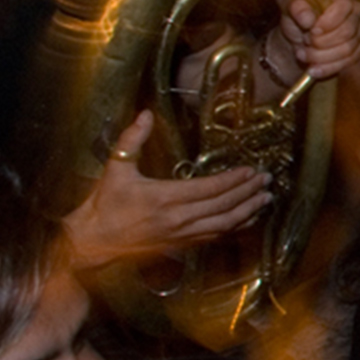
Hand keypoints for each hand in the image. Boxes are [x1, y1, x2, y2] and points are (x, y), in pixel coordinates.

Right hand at [61, 110, 270, 269]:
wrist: (93, 242)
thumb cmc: (104, 205)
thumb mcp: (116, 168)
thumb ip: (132, 140)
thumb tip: (144, 115)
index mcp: (164, 198)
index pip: (210, 188)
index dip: (234, 180)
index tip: (251, 170)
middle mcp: (178, 219)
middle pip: (224, 206)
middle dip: (248, 192)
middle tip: (266, 181)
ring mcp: (182, 235)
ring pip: (224, 224)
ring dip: (248, 211)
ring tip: (266, 198)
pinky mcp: (182, 245)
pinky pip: (215, 236)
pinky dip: (236, 227)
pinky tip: (248, 219)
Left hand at [277, 0, 359, 79]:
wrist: (296, 23)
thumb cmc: (292, 4)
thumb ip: (294, 5)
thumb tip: (308, 19)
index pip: (345, 5)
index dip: (330, 21)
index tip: (311, 30)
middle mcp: (354, 9)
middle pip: (348, 31)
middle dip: (323, 43)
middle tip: (302, 43)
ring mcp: (358, 28)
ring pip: (349, 49)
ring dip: (323, 57)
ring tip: (301, 55)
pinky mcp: (358, 45)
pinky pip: (351, 61)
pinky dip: (331, 68)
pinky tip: (313, 69)